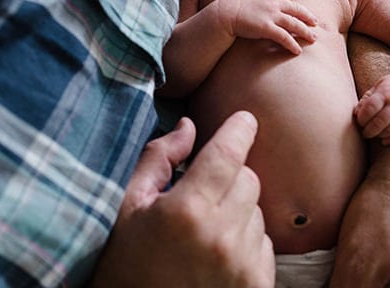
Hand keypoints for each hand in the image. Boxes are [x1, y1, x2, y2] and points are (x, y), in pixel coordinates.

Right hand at [90, 113, 274, 287]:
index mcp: (186, 210)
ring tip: (203, 231)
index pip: (229, 153)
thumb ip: (158, 159)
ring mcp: (243, 265)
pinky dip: (246, 241)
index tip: (245, 119)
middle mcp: (222, 236)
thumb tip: (188, 126)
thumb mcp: (127, 207)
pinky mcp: (257, 286)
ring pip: (257, 212)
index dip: (240, 129)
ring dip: (236, 210)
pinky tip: (216, 254)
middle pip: (248, 179)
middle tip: (200, 191)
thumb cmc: (124, 266)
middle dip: (228, 175)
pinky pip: (265, 244)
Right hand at [214, 0, 316, 54]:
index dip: (294, 2)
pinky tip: (297, 51)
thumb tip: (262, 6)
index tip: (298, 9)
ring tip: (313, 39)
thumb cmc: (234, 8)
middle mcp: (273, 3)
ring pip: (294, 23)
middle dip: (308, 17)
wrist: (225, 14)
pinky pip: (284, 37)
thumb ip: (259, 0)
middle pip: (296, 9)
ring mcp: (271, 15)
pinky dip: (292, 44)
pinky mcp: (267, 28)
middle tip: (315, 24)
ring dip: (306, 32)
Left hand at [354, 69, 389, 144]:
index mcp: (385, 93)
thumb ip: (366, 99)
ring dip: (381, 135)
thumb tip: (355, 114)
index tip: (359, 122)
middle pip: (381, 121)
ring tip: (375, 135)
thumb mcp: (378, 86)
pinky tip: (387, 141)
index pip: (370, 107)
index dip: (362, 118)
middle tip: (365, 133)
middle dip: (369, 131)